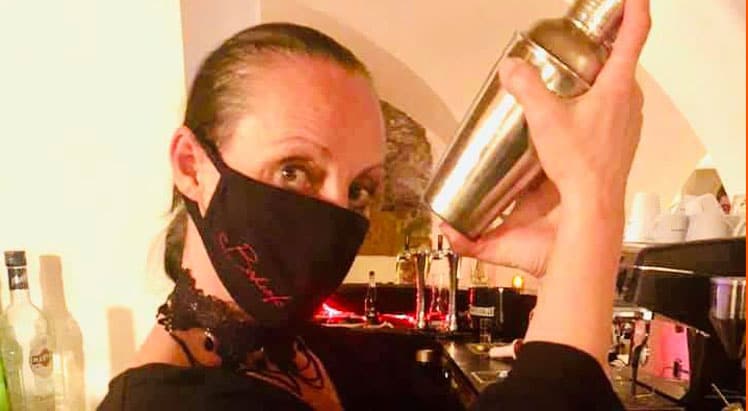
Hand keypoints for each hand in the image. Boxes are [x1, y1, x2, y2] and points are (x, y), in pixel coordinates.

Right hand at [442, 0, 650, 275]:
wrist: (593, 205)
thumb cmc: (578, 164)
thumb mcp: (545, 120)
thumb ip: (526, 88)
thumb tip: (511, 68)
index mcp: (617, 87)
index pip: (634, 36)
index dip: (635, 10)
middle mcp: (630, 102)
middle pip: (624, 61)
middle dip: (607, 45)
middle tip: (584, 39)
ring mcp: (629, 122)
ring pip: (619, 88)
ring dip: (601, 77)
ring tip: (574, 77)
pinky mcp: (621, 140)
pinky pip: (614, 110)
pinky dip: (598, 103)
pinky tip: (575, 115)